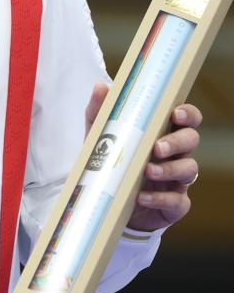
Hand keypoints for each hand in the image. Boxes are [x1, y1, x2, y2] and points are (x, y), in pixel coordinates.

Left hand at [85, 82, 201, 231]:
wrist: (107, 204)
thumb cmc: (111, 163)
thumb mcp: (100, 137)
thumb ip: (100, 112)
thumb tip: (101, 87)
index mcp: (162, 133)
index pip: (186, 118)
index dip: (187, 114)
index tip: (175, 114)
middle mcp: (174, 154)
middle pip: (192, 140)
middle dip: (177, 141)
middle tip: (157, 147)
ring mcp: (177, 180)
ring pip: (189, 169)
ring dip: (169, 169)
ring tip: (147, 171)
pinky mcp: (174, 205)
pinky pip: (177, 201)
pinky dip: (160, 198)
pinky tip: (142, 197)